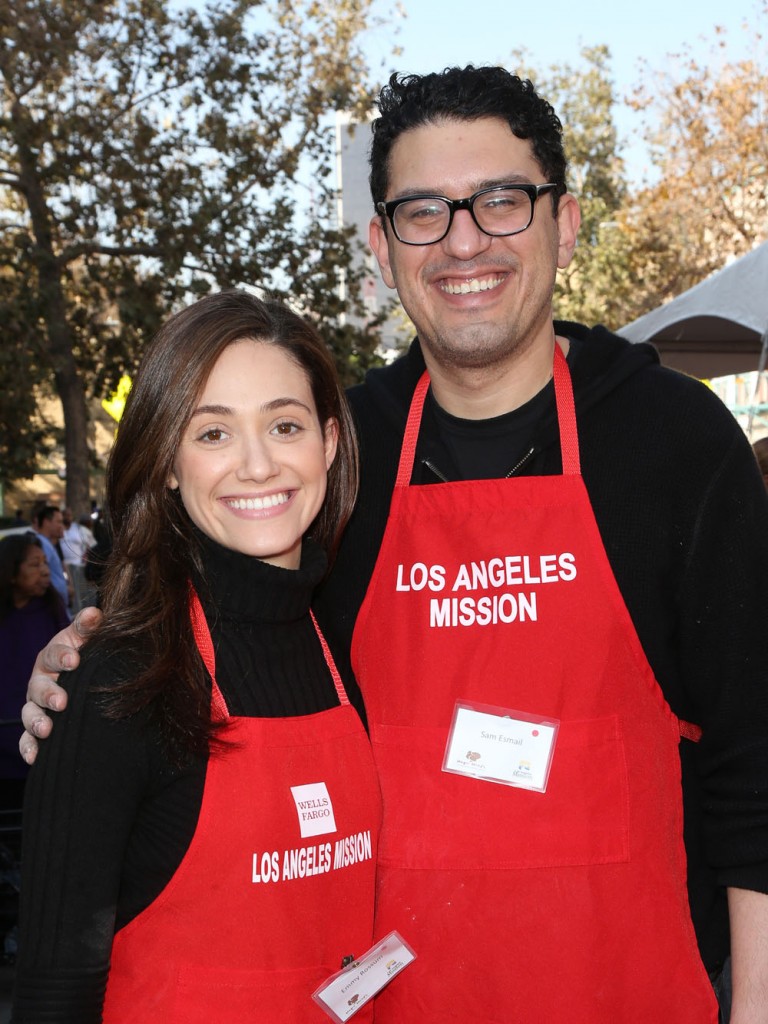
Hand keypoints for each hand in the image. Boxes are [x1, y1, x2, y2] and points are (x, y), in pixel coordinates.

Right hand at [19, 606, 102, 764]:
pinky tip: (34, 757)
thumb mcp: (85, 638)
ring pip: (30, 714)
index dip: (63, 656)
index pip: (54, 654)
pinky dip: (28, 747)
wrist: (81, 677)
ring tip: (46, 730)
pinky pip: (27, 739)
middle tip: (61, 701)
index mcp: (52, 657)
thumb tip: (95, 613)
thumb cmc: (84, 656)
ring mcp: (36, 705)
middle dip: (49, 694)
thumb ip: (89, 626)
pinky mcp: (36, 727)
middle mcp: (40, 680)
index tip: (75, 660)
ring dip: (36, 722)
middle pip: (39, 687)